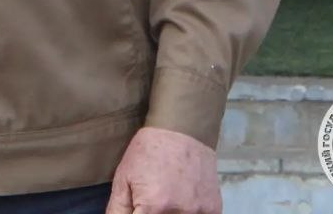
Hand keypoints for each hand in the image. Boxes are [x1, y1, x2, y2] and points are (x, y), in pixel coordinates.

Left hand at [106, 127, 221, 213]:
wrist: (183, 127)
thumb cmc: (149, 149)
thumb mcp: (124, 175)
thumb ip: (118, 208)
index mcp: (153, 207)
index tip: (139, 210)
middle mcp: (178, 213)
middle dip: (153, 213)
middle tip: (154, 200)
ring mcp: (199, 212)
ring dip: (172, 212)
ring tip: (169, 195)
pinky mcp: (213, 209)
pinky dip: (189, 213)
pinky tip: (184, 201)